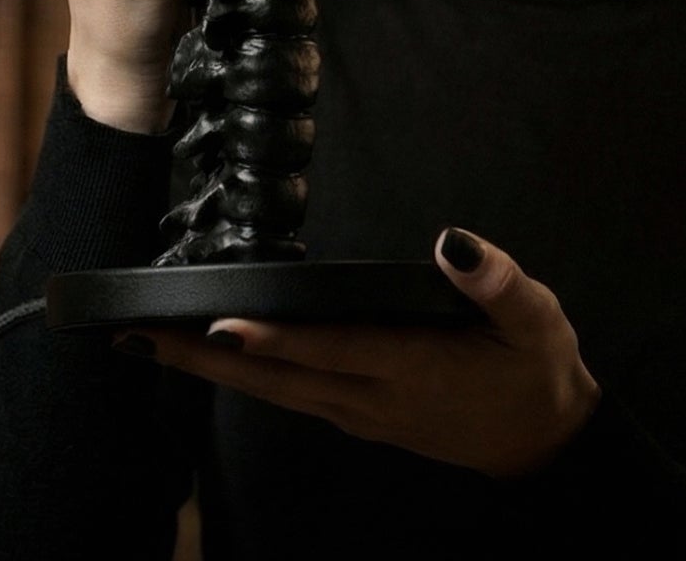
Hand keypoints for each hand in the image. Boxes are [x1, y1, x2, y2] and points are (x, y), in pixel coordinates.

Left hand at [112, 227, 601, 478]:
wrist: (547, 442)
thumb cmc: (538, 369)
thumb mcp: (537, 320)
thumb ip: (496, 283)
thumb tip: (453, 244)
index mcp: (412, 368)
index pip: (330, 349)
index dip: (275, 338)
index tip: (219, 321)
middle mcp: (374, 399)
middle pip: (278, 379)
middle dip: (205, 355)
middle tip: (138, 334)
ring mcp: (362, 415)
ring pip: (276, 393)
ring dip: (212, 369)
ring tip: (151, 342)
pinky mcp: (360, 418)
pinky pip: (291, 397)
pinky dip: (246, 376)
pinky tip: (215, 356)